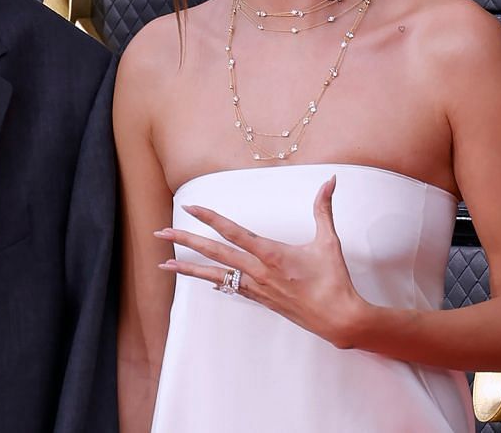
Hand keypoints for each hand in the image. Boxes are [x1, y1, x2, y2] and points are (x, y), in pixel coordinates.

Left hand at [154, 175, 367, 347]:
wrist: (338, 320)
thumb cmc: (334, 280)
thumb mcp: (329, 241)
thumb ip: (324, 208)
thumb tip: (330, 180)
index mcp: (271, 254)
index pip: (233, 232)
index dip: (210, 218)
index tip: (190, 208)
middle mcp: (257, 271)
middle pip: (214, 253)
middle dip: (186, 241)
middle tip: (161, 233)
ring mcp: (256, 287)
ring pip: (216, 274)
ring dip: (189, 269)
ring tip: (165, 266)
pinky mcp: (260, 299)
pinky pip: (230, 287)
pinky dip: (214, 281)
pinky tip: (203, 279)